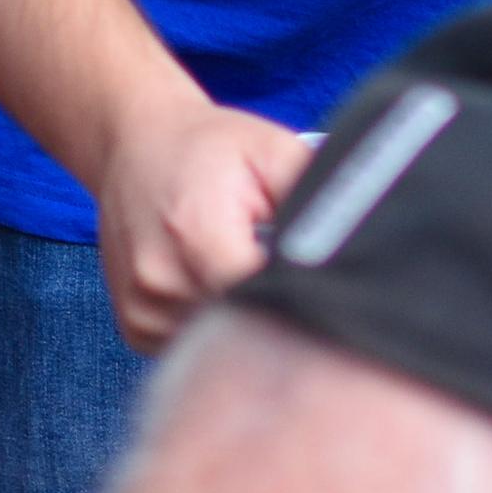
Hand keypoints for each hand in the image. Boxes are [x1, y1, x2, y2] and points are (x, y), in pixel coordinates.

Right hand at [91, 97, 308, 348]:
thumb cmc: (209, 147)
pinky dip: (213, 325)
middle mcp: (160, 281)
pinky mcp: (135, 327)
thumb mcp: (272, 150)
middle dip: (276, 311)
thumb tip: (356, 246)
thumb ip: (314, 199)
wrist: (134, 145)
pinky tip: (220, 287)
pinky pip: (189, 347)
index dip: (300, 296)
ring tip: (249, 273)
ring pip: (217, 344)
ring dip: (243, 320)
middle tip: (292, 277)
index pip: (264, 300)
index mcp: (196, 234)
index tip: (318, 278)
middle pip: (243, 328)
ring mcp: (142, 311)